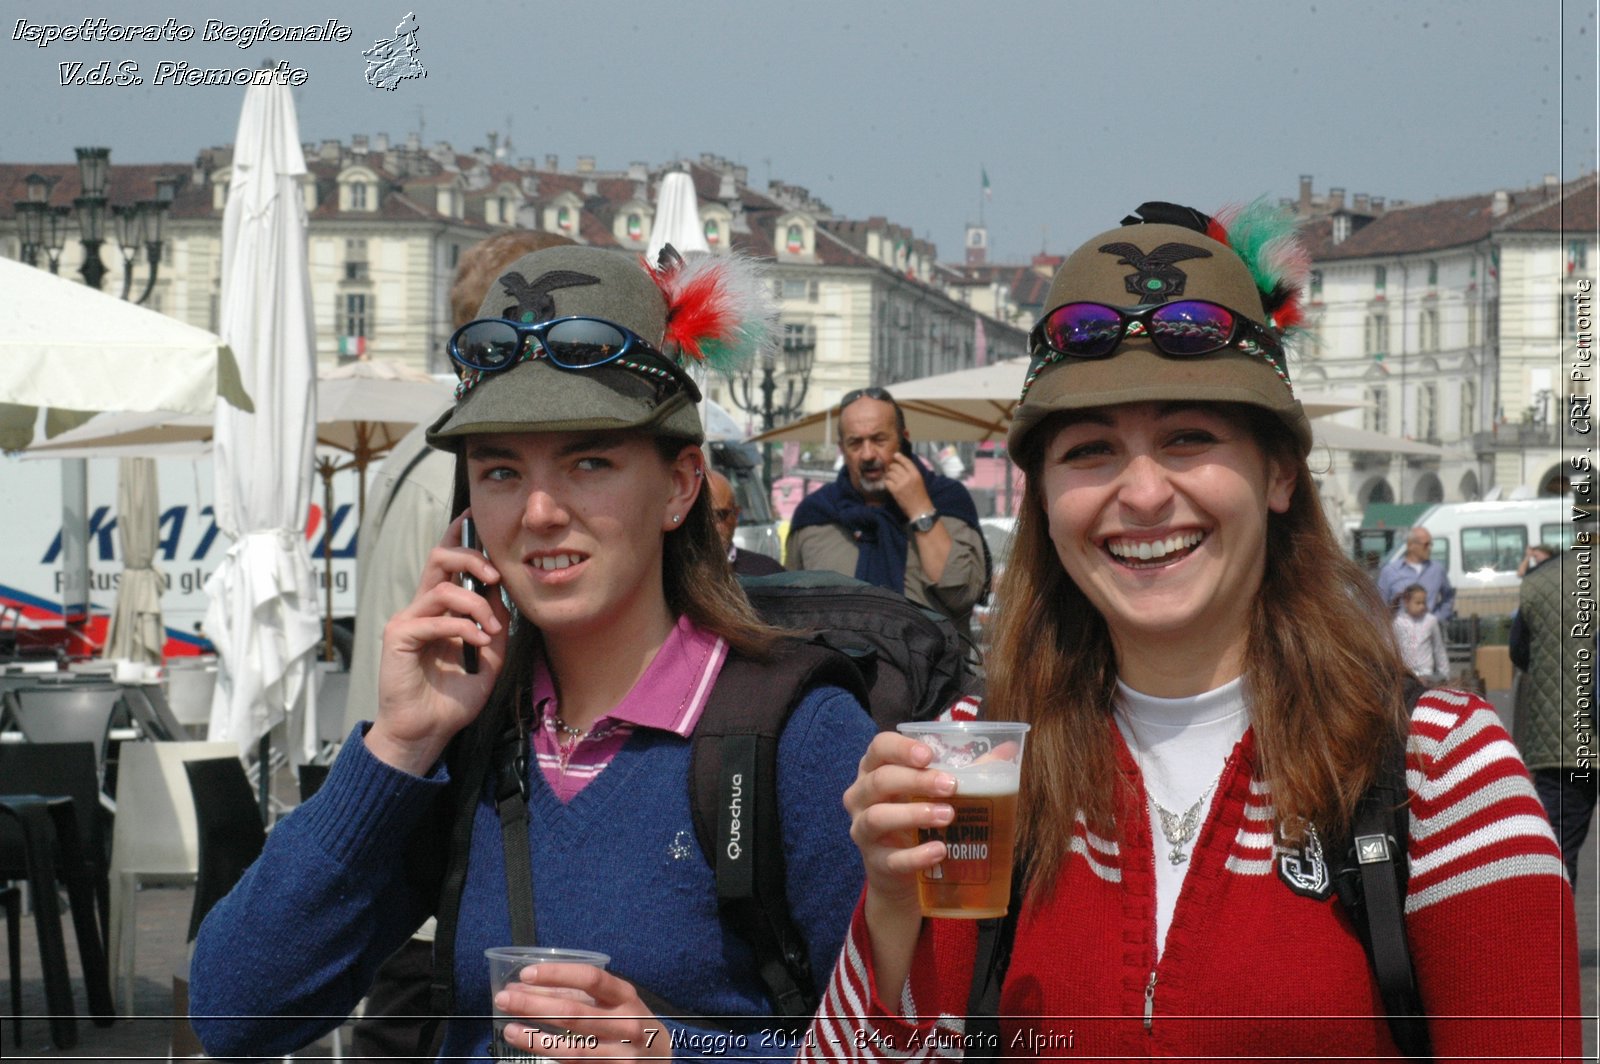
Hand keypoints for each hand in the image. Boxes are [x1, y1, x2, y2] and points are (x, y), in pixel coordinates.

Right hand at [367, 512, 509, 774]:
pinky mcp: (398, 637)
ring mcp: (407, 621)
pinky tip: (478, 641)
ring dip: (475, 604)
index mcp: (440, 612)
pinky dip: (462, 626)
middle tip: (496, 576)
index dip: (458, 538)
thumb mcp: (487, 663)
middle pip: (439, 559)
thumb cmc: (450, 703)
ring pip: (442, 587)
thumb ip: (495, 631)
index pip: (446, 565)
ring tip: (491, 628)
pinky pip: (434, 619)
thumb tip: (503, 601)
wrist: (424, 734)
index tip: (473, 519)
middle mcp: (422, 610)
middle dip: (471, 557)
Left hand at [495, 963, 670, 1059]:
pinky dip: (546, 1052)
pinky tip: (526, 1043)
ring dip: (534, 1036)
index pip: (591, 978)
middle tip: (504, 997)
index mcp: (626, 996)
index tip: (526, 973)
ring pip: (570, 1046)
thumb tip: (530, 986)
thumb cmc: (630, 1022)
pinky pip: (574, 1063)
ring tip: (508, 1026)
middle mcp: (626, 1024)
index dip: (557, 974)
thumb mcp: (615, 1002)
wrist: (660, 1061)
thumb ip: (579, 994)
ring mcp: (620, 1053)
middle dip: (534, 1004)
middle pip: (574, 1013)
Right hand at [844, 731, 955, 910]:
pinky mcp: (875, 863)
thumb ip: (967, 771)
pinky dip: (916, 855)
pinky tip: (939, 851)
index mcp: (874, 770)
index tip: (929, 754)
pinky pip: (892, 859)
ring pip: (878, 817)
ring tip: (947, 815)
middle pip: (879, 781)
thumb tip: (1008, 749)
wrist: (901, 873)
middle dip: (916, 781)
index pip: (879, 748)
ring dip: (914, 814)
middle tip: (950, 785)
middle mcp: (861, 796)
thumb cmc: (918, 818)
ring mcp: (863, 830)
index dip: (901, 748)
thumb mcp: (934, 792)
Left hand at [883, 453, 933, 520]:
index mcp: (916, 474)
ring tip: (891, 479)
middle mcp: (908, 477)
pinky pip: (887, 482)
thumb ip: (911, 473)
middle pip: (895, 466)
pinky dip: (887, 482)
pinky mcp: (895, 490)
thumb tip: (901, 465)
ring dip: (888, 475)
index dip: (900, 457)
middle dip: (892, 468)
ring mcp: (901, 483)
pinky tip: (889, 485)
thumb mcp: (919, 481)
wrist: (920, 509)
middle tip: (892, 471)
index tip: (895, 455)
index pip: (906, 462)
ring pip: (890, 473)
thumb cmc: (920, 495)